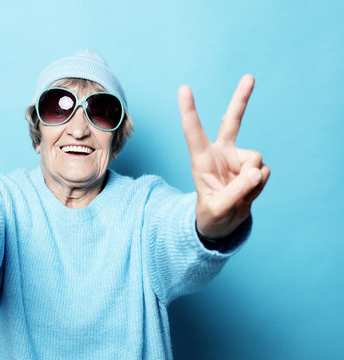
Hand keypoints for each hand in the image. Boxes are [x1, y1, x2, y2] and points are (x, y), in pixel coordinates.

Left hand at [178, 75, 269, 238]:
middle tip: (249, 77)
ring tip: (240, 196)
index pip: (193, 131)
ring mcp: (238, 159)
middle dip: (241, 99)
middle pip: (231, 121)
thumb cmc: (211, 215)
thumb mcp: (216, 209)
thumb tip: (257, 172)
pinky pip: (264, 172)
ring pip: (256, 159)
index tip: (184, 88)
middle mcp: (220, 153)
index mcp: (201, 159)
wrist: (222, 223)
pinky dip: (259, 187)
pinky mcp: (253, 167)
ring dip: (252, 181)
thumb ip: (235, 193)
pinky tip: (248, 193)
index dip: (189, 110)